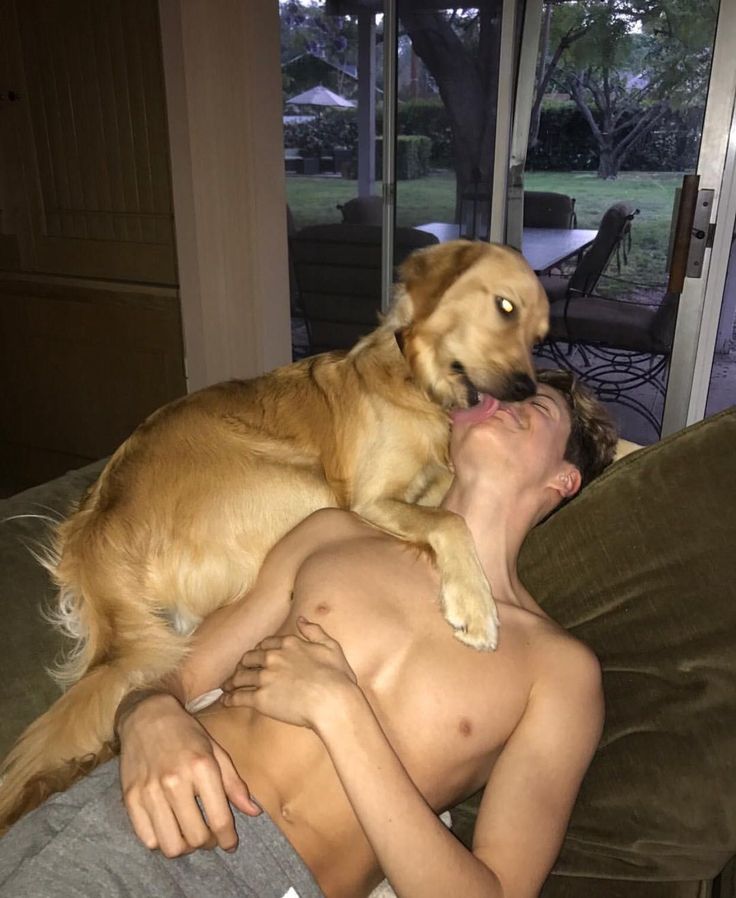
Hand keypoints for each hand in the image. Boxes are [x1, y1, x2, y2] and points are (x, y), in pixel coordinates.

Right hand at [118, 693, 260, 857]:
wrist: (146, 715)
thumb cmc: (186, 732)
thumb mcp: (216, 751)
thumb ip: (234, 784)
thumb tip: (253, 812)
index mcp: (201, 768)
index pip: (219, 820)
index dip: (228, 839)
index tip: (230, 844)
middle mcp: (174, 782)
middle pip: (196, 838)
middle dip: (208, 844)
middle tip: (210, 836)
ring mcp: (149, 792)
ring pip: (170, 845)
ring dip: (185, 847)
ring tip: (189, 835)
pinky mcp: (130, 798)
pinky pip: (147, 839)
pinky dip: (161, 841)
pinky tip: (169, 828)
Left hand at [221, 617, 357, 729]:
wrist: (333, 702)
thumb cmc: (337, 678)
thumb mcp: (331, 647)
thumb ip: (315, 631)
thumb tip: (302, 619)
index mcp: (289, 644)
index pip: (266, 645)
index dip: (260, 651)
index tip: (257, 658)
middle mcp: (274, 657)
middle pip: (249, 659)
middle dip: (243, 665)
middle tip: (239, 672)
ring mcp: (265, 677)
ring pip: (241, 677)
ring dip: (232, 682)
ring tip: (227, 687)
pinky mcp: (260, 698)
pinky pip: (238, 697)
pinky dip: (229, 699)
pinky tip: (225, 701)